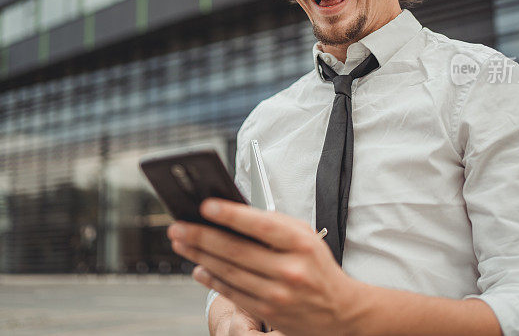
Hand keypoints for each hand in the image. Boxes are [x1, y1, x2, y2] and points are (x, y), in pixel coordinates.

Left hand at [168, 199, 360, 335]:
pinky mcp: (269, 313)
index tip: (206, 206)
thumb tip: (234, 214)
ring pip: (230, 273)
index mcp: (301, 244)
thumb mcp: (305, 236)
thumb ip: (274, 224)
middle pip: (237, 251)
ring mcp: (278, 294)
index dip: (231, 215)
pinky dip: (212, 279)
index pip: (261, 225)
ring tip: (181, 242)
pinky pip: (233, 293)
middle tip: (178, 226)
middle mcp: (290, 270)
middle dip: (201, 236)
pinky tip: (198, 267)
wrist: (340, 311)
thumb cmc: (317, 266)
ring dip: (200, 256)